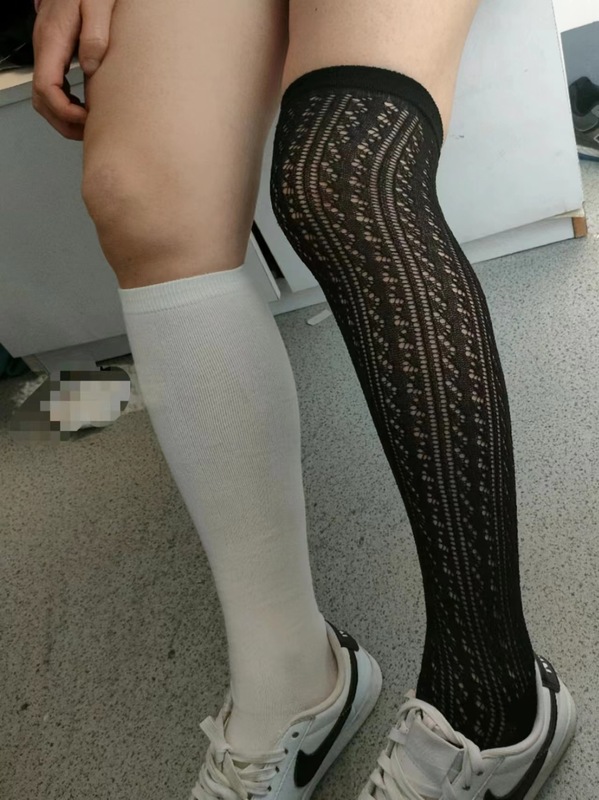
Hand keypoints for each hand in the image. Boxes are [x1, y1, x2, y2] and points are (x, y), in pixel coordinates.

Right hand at [32, 0, 115, 139]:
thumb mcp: (97, 3)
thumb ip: (95, 33)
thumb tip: (91, 67)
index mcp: (52, 40)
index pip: (45, 87)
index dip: (64, 110)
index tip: (87, 118)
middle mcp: (45, 48)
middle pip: (41, 100)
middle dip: (63, 122)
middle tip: (90, 132)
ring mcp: (49, 51)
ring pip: (44, 97)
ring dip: (64, 118)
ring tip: (88, 127)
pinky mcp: (57, 52)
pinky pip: (53, 87)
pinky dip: (67, 106)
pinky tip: (85, 109)